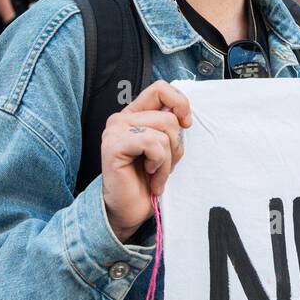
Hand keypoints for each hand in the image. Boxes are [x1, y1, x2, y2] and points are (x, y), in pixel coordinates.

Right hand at [101, 80, 192, 241]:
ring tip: (155, 173)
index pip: (160, 88)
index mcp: (134, 115)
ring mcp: (115, 131)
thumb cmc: (147, 181)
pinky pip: (153, 144)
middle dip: (176, 145)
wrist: (129, 211)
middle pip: (169, 116)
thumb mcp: (166, 148)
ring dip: (167, 160)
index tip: (185, 125)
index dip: (180, 103)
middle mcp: (121, 118)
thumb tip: (184, 115)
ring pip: (164, 131)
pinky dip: (159, 165)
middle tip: (164, 165)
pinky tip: (149, 176)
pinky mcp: (113, 146)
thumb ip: (170, 126)